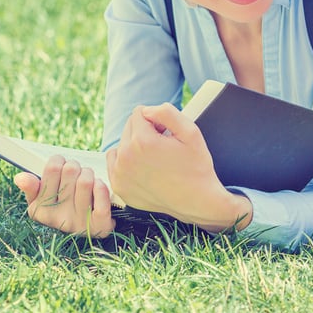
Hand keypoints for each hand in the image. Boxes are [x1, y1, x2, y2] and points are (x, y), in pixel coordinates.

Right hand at [14, 155, 115, 237]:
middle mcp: (59, 218)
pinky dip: (101, 186)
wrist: (85, 233)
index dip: (59, 160)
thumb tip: (20, 178)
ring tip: (86, 179)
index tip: (61, 164)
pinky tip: (97, 187)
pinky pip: (101, 195)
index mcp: (41, 209)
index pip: (51, 168)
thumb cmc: (60, 209)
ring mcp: (80, 222)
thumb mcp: (40, 201)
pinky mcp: (100, 225)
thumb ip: (31, 187)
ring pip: (86, 180)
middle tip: (75, 173)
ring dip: (88, 174)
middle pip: (70, 170)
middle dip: (74, 166)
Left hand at [106, 104, 251, 232]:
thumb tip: (147, 110)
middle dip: (145, 131)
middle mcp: (126, 157)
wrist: (197, 202)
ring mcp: (119, 173)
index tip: (167, 134)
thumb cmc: (196, 167)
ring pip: (121, 143)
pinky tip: (143, 168)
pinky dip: (126, 161)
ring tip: (154, 159)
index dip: (157, 121)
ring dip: (134, 146)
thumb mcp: (190, 132)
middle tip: (163, 147)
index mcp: (142, 142)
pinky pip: (114, 160)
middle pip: (129, 127)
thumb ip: (167, 112)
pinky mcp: (118, 185)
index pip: (140, 113)